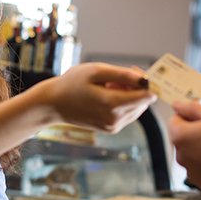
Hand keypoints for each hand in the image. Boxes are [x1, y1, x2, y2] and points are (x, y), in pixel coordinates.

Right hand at [34, 63, 155, 132]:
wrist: (53, 104)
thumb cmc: (72, 84)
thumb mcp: (97, 71)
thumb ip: (123, 74)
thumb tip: (145, 79)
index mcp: (112, 104)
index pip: (147, 96)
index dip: (145, 82)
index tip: (133, 70)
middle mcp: (115, 119)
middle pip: (143, 103)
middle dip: (136, 88)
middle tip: (117, 76)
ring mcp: (113, 126)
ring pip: (137, 109)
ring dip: (130, 95)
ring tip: (109, 85)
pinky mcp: (110, 129)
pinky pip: (127, 114)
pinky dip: (123, 103)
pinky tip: (107, 94)